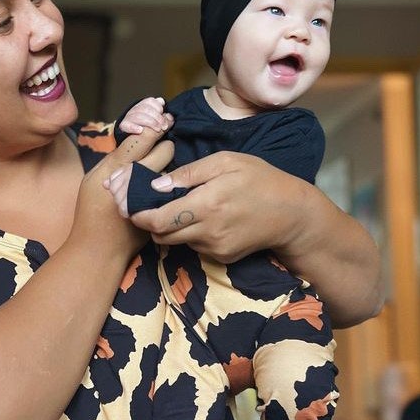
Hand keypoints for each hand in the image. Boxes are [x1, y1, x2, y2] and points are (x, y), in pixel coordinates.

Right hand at [73, 124, 173, 258]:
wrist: (99, 249)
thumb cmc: (91, 210)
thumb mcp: (94, 178)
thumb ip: (116, 156)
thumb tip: (139, 135)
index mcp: (121, 167)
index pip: (146, 136)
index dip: (155, 125)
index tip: (159, 118)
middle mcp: (142, 179)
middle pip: (167, 150)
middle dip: (163, 147)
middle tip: (155, 151)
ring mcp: (156, 195)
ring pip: (171, 169)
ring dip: (166, 168)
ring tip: (154, 173)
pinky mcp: (163, 210)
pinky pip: (173, 189)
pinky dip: (168, 186)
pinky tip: (159, 189)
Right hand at [119, 96, 173, 134]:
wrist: (133, 142)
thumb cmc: (147, 131)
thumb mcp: (157, 123)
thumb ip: (162, 117)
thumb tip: (169, 114)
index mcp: (143, 106)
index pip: (150, 101)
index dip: (158, 106)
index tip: (163, 114)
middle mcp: (135, 110)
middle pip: (146, 109)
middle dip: (157, 117)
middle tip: (164, 126)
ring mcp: (129, 118)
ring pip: (138, 116)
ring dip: (150, 123)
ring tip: (158, 129)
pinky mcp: (124, 126)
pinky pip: (127, 125)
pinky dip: (134, 127)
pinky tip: (140, 131)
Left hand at [127, 150, 382, 324]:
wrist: (292, 215)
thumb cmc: (259, 180)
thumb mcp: (226, 162)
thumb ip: (188, 173)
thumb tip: (156, 185)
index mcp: (206, 204)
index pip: (158, 219)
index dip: (138, 214)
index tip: (127, 205)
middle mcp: (207, 231)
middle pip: (160, 235)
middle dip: (149, 221)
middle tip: (148, 204)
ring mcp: (214, 248)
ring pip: (175, 241)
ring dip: (170, 227)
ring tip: (178, 207)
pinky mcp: (221, 257)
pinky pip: (193, 246)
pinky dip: (189, 233)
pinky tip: (202, 218)